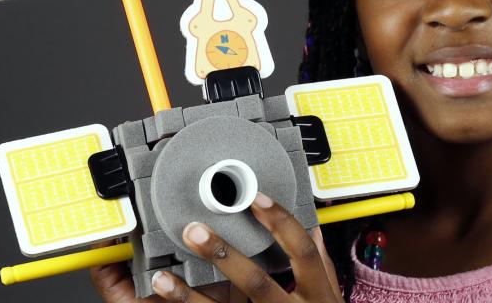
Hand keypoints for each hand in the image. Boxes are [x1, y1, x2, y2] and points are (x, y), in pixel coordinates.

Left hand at [147, 192, 342, 301]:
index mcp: (318, 296)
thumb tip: (313, 229)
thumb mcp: (329, 297)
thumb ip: (320, 267)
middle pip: (257, 283)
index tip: (256, 199)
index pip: (302, 252)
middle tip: (195, 231)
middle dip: (224, 256)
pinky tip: (167, 302)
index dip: (281, 223)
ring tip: (162, 279)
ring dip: (189, 296)